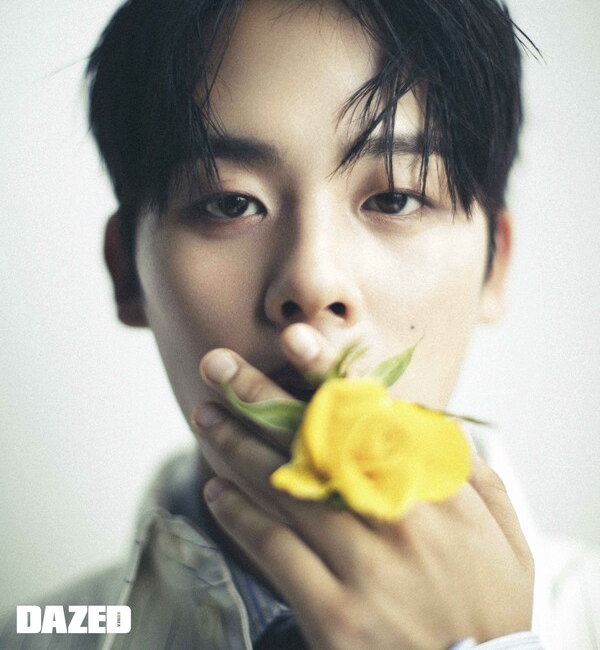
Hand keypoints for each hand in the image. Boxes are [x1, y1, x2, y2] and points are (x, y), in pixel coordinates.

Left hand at [194, 325, 533, 649]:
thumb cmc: (495, 607)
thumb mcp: (505, 533)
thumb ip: (469, 474)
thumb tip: (427, 424)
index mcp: (437, 491)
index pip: (372, 416)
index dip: (326, 375)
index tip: (290, 342)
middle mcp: (396, 518)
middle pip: (314, 443)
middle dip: (260, 398)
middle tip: (217, 366)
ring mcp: (362, 566)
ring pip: (285, 489)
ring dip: (238, 449)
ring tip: (206, 417)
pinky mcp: (333, 614)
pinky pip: (274, 551)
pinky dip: (240, 518)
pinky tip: (216, 492)